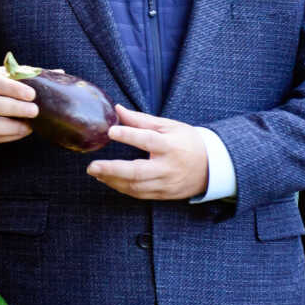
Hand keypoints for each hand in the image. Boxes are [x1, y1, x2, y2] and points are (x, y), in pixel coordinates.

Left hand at [87, 105, 208, 199]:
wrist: (213, 167)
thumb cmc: (187, 142)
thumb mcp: (168, 126)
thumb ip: (141, 120)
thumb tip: (117, 109)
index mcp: (170, 146)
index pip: (148, 140)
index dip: (129, 136)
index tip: (111, 131)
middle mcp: (168, 167)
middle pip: (137, 171)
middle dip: (112, 170)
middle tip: (92, 166)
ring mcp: (166, 183)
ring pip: (135, 186)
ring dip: (112, 180)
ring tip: (95, 171)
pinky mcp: (164, 194)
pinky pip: (139, 194)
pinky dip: (121, 187)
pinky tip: (108, 179)